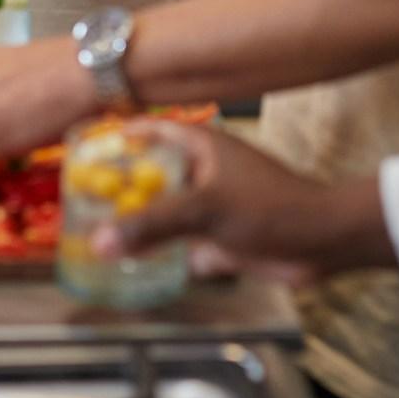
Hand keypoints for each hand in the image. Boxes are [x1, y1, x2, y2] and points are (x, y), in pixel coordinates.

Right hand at [90, 121, 387, 284]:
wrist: (322, 242)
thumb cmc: (271, 208)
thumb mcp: (205, 209)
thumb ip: (152, 224)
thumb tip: (99, 240)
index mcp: (201, 146)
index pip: (149, 131)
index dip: (116, 137)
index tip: (81, 148)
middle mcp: (202, 172)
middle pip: (150, 175)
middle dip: (118, 188)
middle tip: (76, 199)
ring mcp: (211, 206)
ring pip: (163, 212)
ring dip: (137, 223)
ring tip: (93, 233)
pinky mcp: (219, 238)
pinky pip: (179, 244)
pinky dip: (159, 254)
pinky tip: (131, 266)